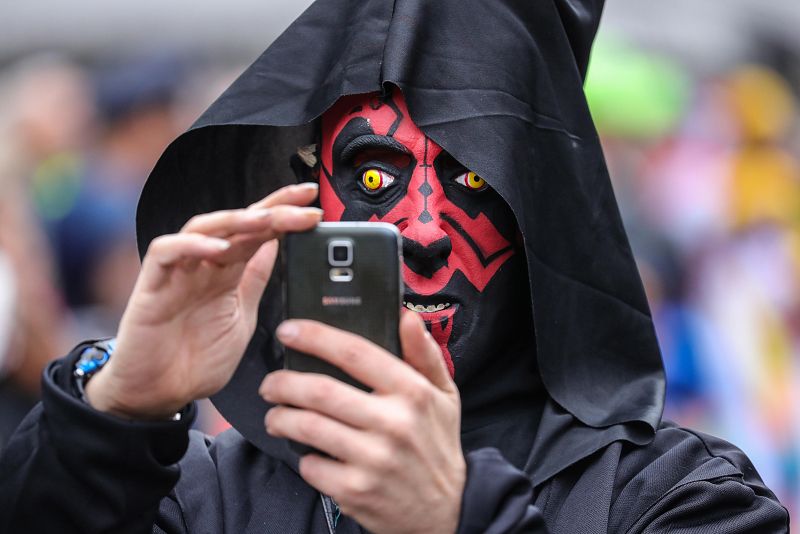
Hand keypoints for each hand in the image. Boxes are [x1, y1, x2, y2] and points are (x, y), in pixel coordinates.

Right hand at [86, 183, 321, 419]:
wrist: (156, 396)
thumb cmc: (195, 360)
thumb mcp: (243, 317)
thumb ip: (255, 280)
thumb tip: (276, 245)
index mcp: (227, 272)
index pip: (257, 232)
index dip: (284, 213)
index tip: (314, 203)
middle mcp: (202, 265)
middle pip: (238, 222)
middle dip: (272, 208)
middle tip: (304, 200)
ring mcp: (177, 272)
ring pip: (204, 227)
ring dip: (238, 220)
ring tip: (268, 219)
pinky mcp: (150, 286)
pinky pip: (166, 251)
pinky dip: (192, 245)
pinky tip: (219, 248)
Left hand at [261, 311, 465, 533]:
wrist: (447, 510)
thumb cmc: (438, 444)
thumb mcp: (444, 395)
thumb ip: (424, 354)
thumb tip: (406, 316)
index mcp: (413, 393)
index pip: (355, 352)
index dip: (316, 337)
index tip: (289, 331)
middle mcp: (394, 424)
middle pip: (321, 391)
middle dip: (284, 382)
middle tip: (271, 383)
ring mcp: (374, 460)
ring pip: (308, 427)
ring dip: (280, 418)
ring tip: (276, 415)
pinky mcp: (356, 491)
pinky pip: (311, 466)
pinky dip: (301, 456)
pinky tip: (306, 451)